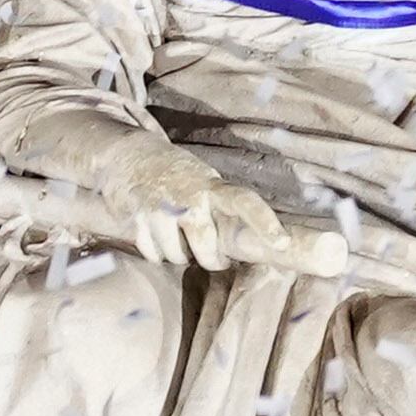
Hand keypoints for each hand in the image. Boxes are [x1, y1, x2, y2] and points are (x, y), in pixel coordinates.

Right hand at [95, 135, 318, 272]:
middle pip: (206, 246)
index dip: (265, 222)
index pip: (245, 202)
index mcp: (213, 187)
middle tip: (214, 258)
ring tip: (182, 240)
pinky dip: (158, 254)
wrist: (134, 156)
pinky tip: (160, 239)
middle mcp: (189, 197)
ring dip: (181, 256)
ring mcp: (161, 208)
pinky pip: (153, 255)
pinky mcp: (137, 218)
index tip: (282, 243)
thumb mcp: (206, 183)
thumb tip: (248, 243)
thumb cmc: (180, 177)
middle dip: (211, 259)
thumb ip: (220, 207)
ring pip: (177, 256)